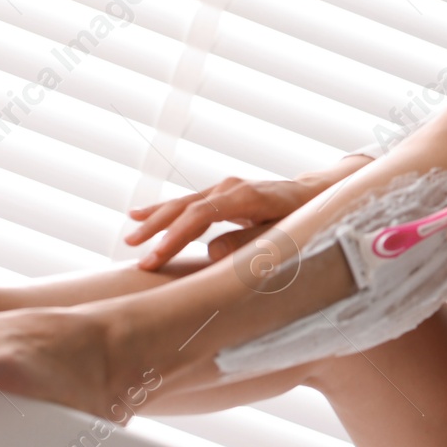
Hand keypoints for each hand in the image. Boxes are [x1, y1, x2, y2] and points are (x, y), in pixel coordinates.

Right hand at [123, 176, 323, 270]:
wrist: (316, 195)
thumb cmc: (304, 219)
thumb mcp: (284, 235)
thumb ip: (250, 244)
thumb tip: (212, 253)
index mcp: (246, 196)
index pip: (200, 217)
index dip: (175, 238)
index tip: (154, 259)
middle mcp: (231, 188)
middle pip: (185, 207)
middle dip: (157, 229)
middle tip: (134, 252)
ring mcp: (225, 189)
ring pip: (183, 204)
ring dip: (156, 220)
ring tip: (130, 236)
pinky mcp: (222, 195)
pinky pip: (188, 204)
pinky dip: (165, 211)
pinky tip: (141, 215)